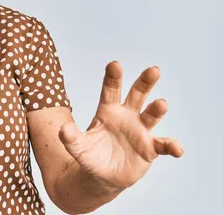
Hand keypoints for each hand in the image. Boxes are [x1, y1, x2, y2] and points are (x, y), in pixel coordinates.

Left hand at [58, 61, 183, 191]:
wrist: (102, 176)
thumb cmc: (90, 155)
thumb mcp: (78, 147)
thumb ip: (71, 138)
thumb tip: (64, 131)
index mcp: (107, 111)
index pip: (110, 90)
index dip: (113, 77)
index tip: (114, 64)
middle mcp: (126, 116)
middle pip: (137, 95)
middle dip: (145, 82)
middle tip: (153, 70)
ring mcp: (140, 130)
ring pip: (151, 115)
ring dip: (157, 109)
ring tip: (161, 104)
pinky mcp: (150, 148)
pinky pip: (164, 145)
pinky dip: (171, 146)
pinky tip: (177, 149)